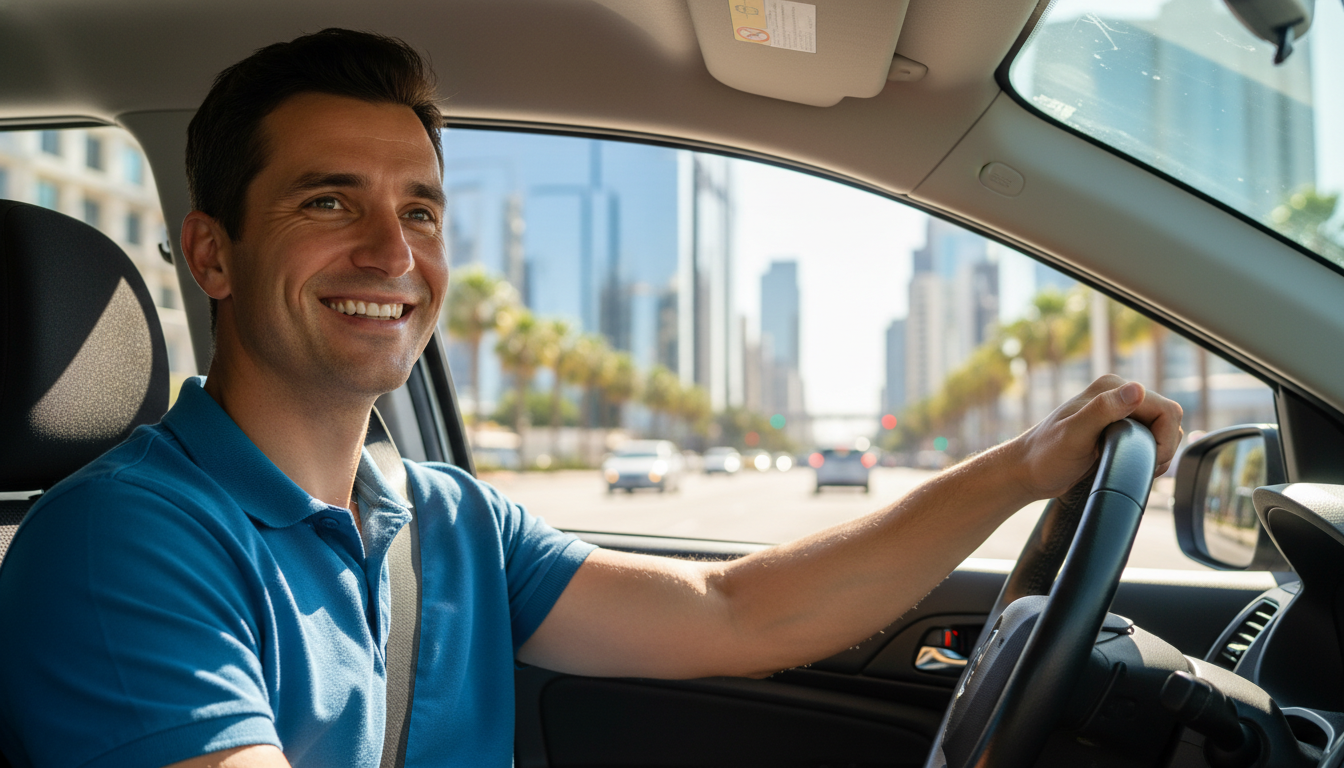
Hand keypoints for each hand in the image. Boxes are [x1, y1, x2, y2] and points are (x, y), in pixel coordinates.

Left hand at [1011, 374, 1183, 499]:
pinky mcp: (1119, 430)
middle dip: (1164, 447)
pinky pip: (1151, 439)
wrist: (1028, 471)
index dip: (1165, 438)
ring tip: (1135, 468)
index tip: (1149, 460)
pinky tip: (1133, 466)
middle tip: (1143, 467)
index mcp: (1111, 388)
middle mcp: (1118, 395)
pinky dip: (1151, 455)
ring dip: (1159, 452)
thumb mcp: (1074, 435)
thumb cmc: (1046, 455)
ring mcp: (1119, 412)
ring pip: (1163, 430)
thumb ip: (1103, 410)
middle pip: (1168, 418)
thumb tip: (1137, 389)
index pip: (1165, 409)